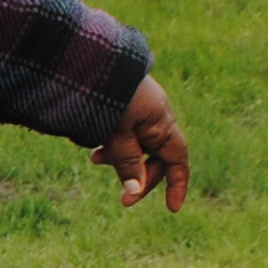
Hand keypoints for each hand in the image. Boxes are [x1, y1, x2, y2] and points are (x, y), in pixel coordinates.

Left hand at [91, 75, 190, 209]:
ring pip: (136, 146)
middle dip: (139, 177)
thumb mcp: (117, 132)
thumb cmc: (108, 94)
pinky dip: (111, 142)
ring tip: (94, 158)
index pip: (178, 160)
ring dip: (118, 159)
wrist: (90, 58)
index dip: (177, 184)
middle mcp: (156, 117)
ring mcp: (141, 111)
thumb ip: (127, 161)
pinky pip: (124, 132)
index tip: (172, 209)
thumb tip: (134, 190)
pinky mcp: (123, 106)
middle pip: (155, 158)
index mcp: (162, 123)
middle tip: (123, 200)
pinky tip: (89, 142)